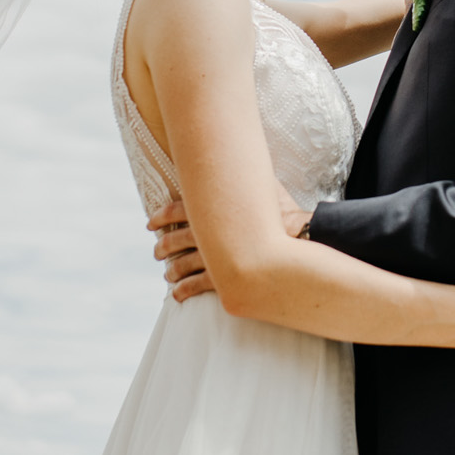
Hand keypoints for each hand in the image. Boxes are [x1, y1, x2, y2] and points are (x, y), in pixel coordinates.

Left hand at [149, 182, 308, 301]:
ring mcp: (216, 259)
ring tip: (168, 275)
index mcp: (214, 210)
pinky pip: (197, 287)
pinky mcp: (225, 280)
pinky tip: (178, 294)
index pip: (178, 210)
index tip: (150, 223)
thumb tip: (244, 159)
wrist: (304, 243)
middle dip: (163, 246)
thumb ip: (249, 180)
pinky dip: (184, 290)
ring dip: (173, 270)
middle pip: (176, 240)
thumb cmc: (287, 214)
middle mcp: (210, 234)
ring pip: (183, 265)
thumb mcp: (266, 188)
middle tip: (157, 251)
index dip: (162, 217)